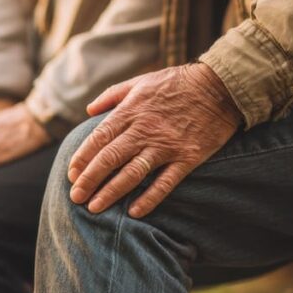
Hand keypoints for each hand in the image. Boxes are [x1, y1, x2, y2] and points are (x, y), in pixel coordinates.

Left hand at [67, 63, 241, 217]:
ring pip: (132, 173)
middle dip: (89, 180)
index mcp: (130, 111)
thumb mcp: (140, 81)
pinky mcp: (188, 158)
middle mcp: (144, 130)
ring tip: (94, 208)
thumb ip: (112, 95)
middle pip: (109, 159)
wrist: (220, 86)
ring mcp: (166, 145)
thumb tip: (89, 110)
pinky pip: (165, 183)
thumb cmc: (176, 83)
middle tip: (75, 198)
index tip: (71, 174)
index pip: (98, 138)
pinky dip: (149, 198)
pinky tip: (134, 212)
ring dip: (111, 192)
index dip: (82, 158)